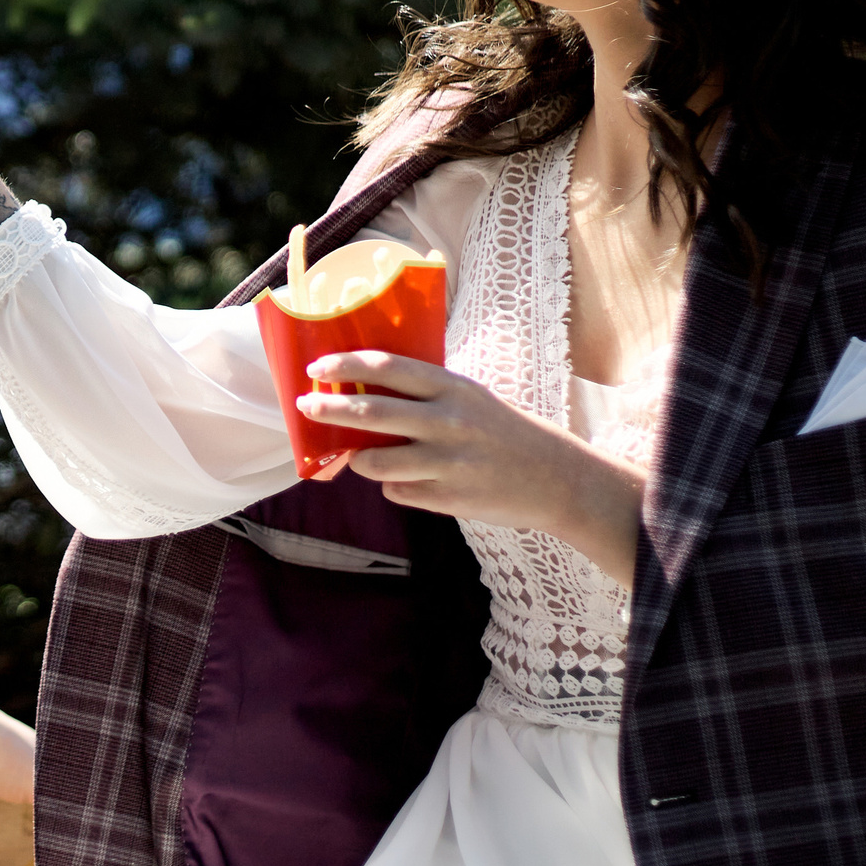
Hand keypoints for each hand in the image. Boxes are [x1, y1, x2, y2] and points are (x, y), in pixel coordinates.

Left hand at [298, 351, 644, 589]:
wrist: (560, 481)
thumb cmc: (509, 433)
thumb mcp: (474, 399)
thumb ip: (428, 395)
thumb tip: (367, 392)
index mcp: (455, 390)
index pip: (388, 369)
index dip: (346, 366)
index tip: (316, 368)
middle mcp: (449, 423)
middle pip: (370, 414)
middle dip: (329, 410)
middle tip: (305, 406)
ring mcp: (447, 464)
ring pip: (375, 462)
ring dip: (360, 459)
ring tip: (360, 456)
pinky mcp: (448, 499)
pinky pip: (398, 491)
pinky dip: (396, 485)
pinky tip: (413, 480)